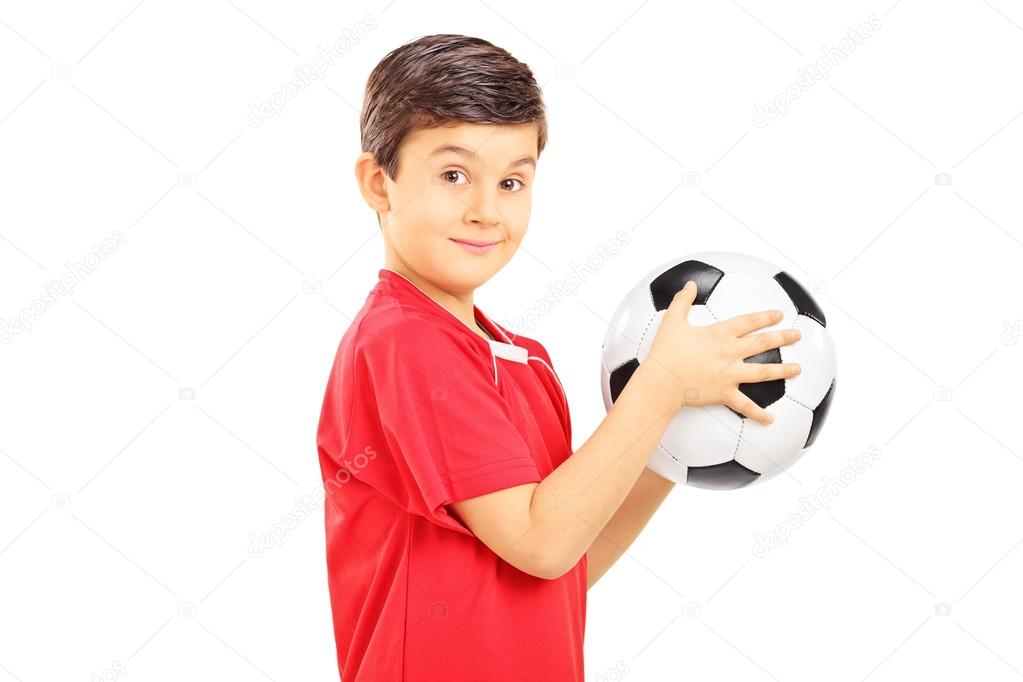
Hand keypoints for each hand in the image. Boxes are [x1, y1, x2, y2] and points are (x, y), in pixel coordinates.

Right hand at [639, 280, 802, 424]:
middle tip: (797, 336)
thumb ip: (683, 300)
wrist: (662, 381)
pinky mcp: (725, 393)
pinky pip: (745, 405)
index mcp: (720, 334)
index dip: (765, 317)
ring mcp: (730, 375)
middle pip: (762, 343)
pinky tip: (771, 419)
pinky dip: (758, 414)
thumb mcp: (672, 321)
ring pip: (763, 372)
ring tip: (798, 369)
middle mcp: (730, 353)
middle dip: (782, 338)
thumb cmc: (666, 351)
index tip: (779, 315)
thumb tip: (689, 284)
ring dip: (782, 370)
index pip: (748, 322)